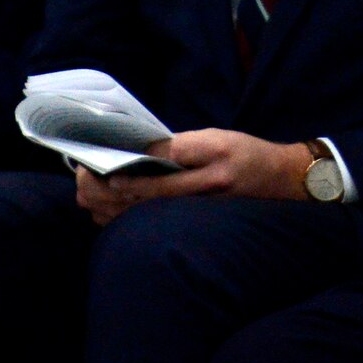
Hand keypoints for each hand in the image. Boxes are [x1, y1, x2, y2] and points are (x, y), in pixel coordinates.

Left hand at [74, 129, 311, 224]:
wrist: (280, 181)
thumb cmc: (247, 154)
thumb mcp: (218, 138)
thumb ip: (180, 144)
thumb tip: (143, 148)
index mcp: (203, 179)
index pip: (151, 184)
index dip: (117, 178)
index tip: (93, 168)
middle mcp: (196, 203)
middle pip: (139, 206)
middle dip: (103, 194)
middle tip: (81, 180)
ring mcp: (192, 217)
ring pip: (140, 219)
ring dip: (108, 208)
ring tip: (87, 191)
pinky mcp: (189, 221)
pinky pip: (150, 224)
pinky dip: (125, 217)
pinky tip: (108, 207)